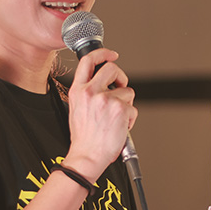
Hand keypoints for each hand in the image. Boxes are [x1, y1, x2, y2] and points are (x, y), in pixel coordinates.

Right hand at [63, 47, 136, 178]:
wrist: (87, 156)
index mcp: (78, 90)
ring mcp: (106, 100)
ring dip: (126, 105)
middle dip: (120, 77)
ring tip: (115, 119)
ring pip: (127, 91)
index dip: (103, 53)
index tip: (111, 54)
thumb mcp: (77, 108)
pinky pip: (133, 109)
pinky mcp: (120, 109)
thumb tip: (105, 83)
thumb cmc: (84, 137)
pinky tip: (119, 127)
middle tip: (120, 88)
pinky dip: (130, 119)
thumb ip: (88, 92)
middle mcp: (91, 92)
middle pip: (112, 68)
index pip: (88, 61)